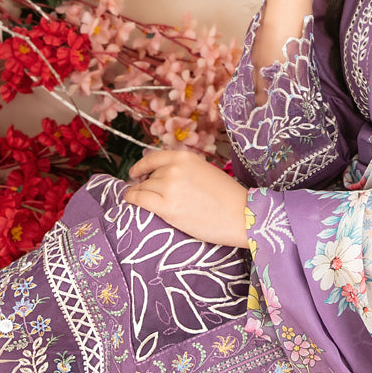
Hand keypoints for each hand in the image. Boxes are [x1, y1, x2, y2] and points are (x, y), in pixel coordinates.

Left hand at [123, 151, 249, 247]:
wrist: (241, 215)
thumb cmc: (228, 197)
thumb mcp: (205, 171)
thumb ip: (184, 170)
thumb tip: (162, 175)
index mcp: (186, 158)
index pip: (154, 158)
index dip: (142, 166)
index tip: (135, 172)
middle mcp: (175, 169)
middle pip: (150, 176)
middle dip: (146, 185)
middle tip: (147, 194)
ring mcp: (170, 187)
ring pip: (144, 188)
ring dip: (139, 193)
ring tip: (137, 199)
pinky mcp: (167, 207)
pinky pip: (140, 199)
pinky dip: (132, 198)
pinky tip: (130, 200)